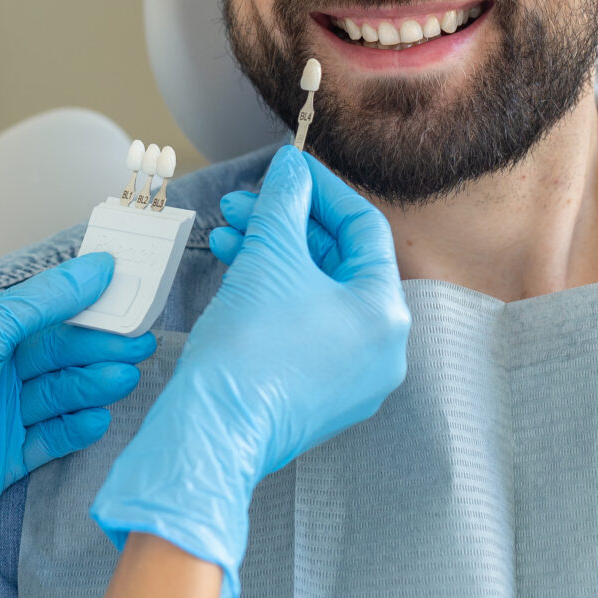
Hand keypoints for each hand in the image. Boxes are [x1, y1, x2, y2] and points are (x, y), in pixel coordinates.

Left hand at [0, 252, 155, 597]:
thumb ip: (42, 301)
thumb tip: (95, 266)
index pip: (46, 309)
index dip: (87, 302)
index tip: (129, 293)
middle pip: (60, 353)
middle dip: (100, 346)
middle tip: (141, 341)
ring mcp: (1, 415)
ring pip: (61, 393)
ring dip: (94, 384)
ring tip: (124, 377)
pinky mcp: (7, 457)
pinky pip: (53, 437)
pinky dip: (76, 428)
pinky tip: (99, 418)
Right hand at [90, 145, 409, 597]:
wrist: (212, 430)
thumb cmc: (248, 348)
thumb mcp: (268, 256)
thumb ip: (285, 201)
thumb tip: (292, 167)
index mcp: (386, 314)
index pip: (363, 229)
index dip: (321, 189)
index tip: (286, 169)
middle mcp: (382, 349)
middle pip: (338, 262)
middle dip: (286, 225)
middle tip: (243, 204)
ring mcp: (353, 378)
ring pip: (316, 295)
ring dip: (272, 257)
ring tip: (226, 235)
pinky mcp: (319, 396)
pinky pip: (305, 328)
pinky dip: (274, 296)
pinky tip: (235, 275)